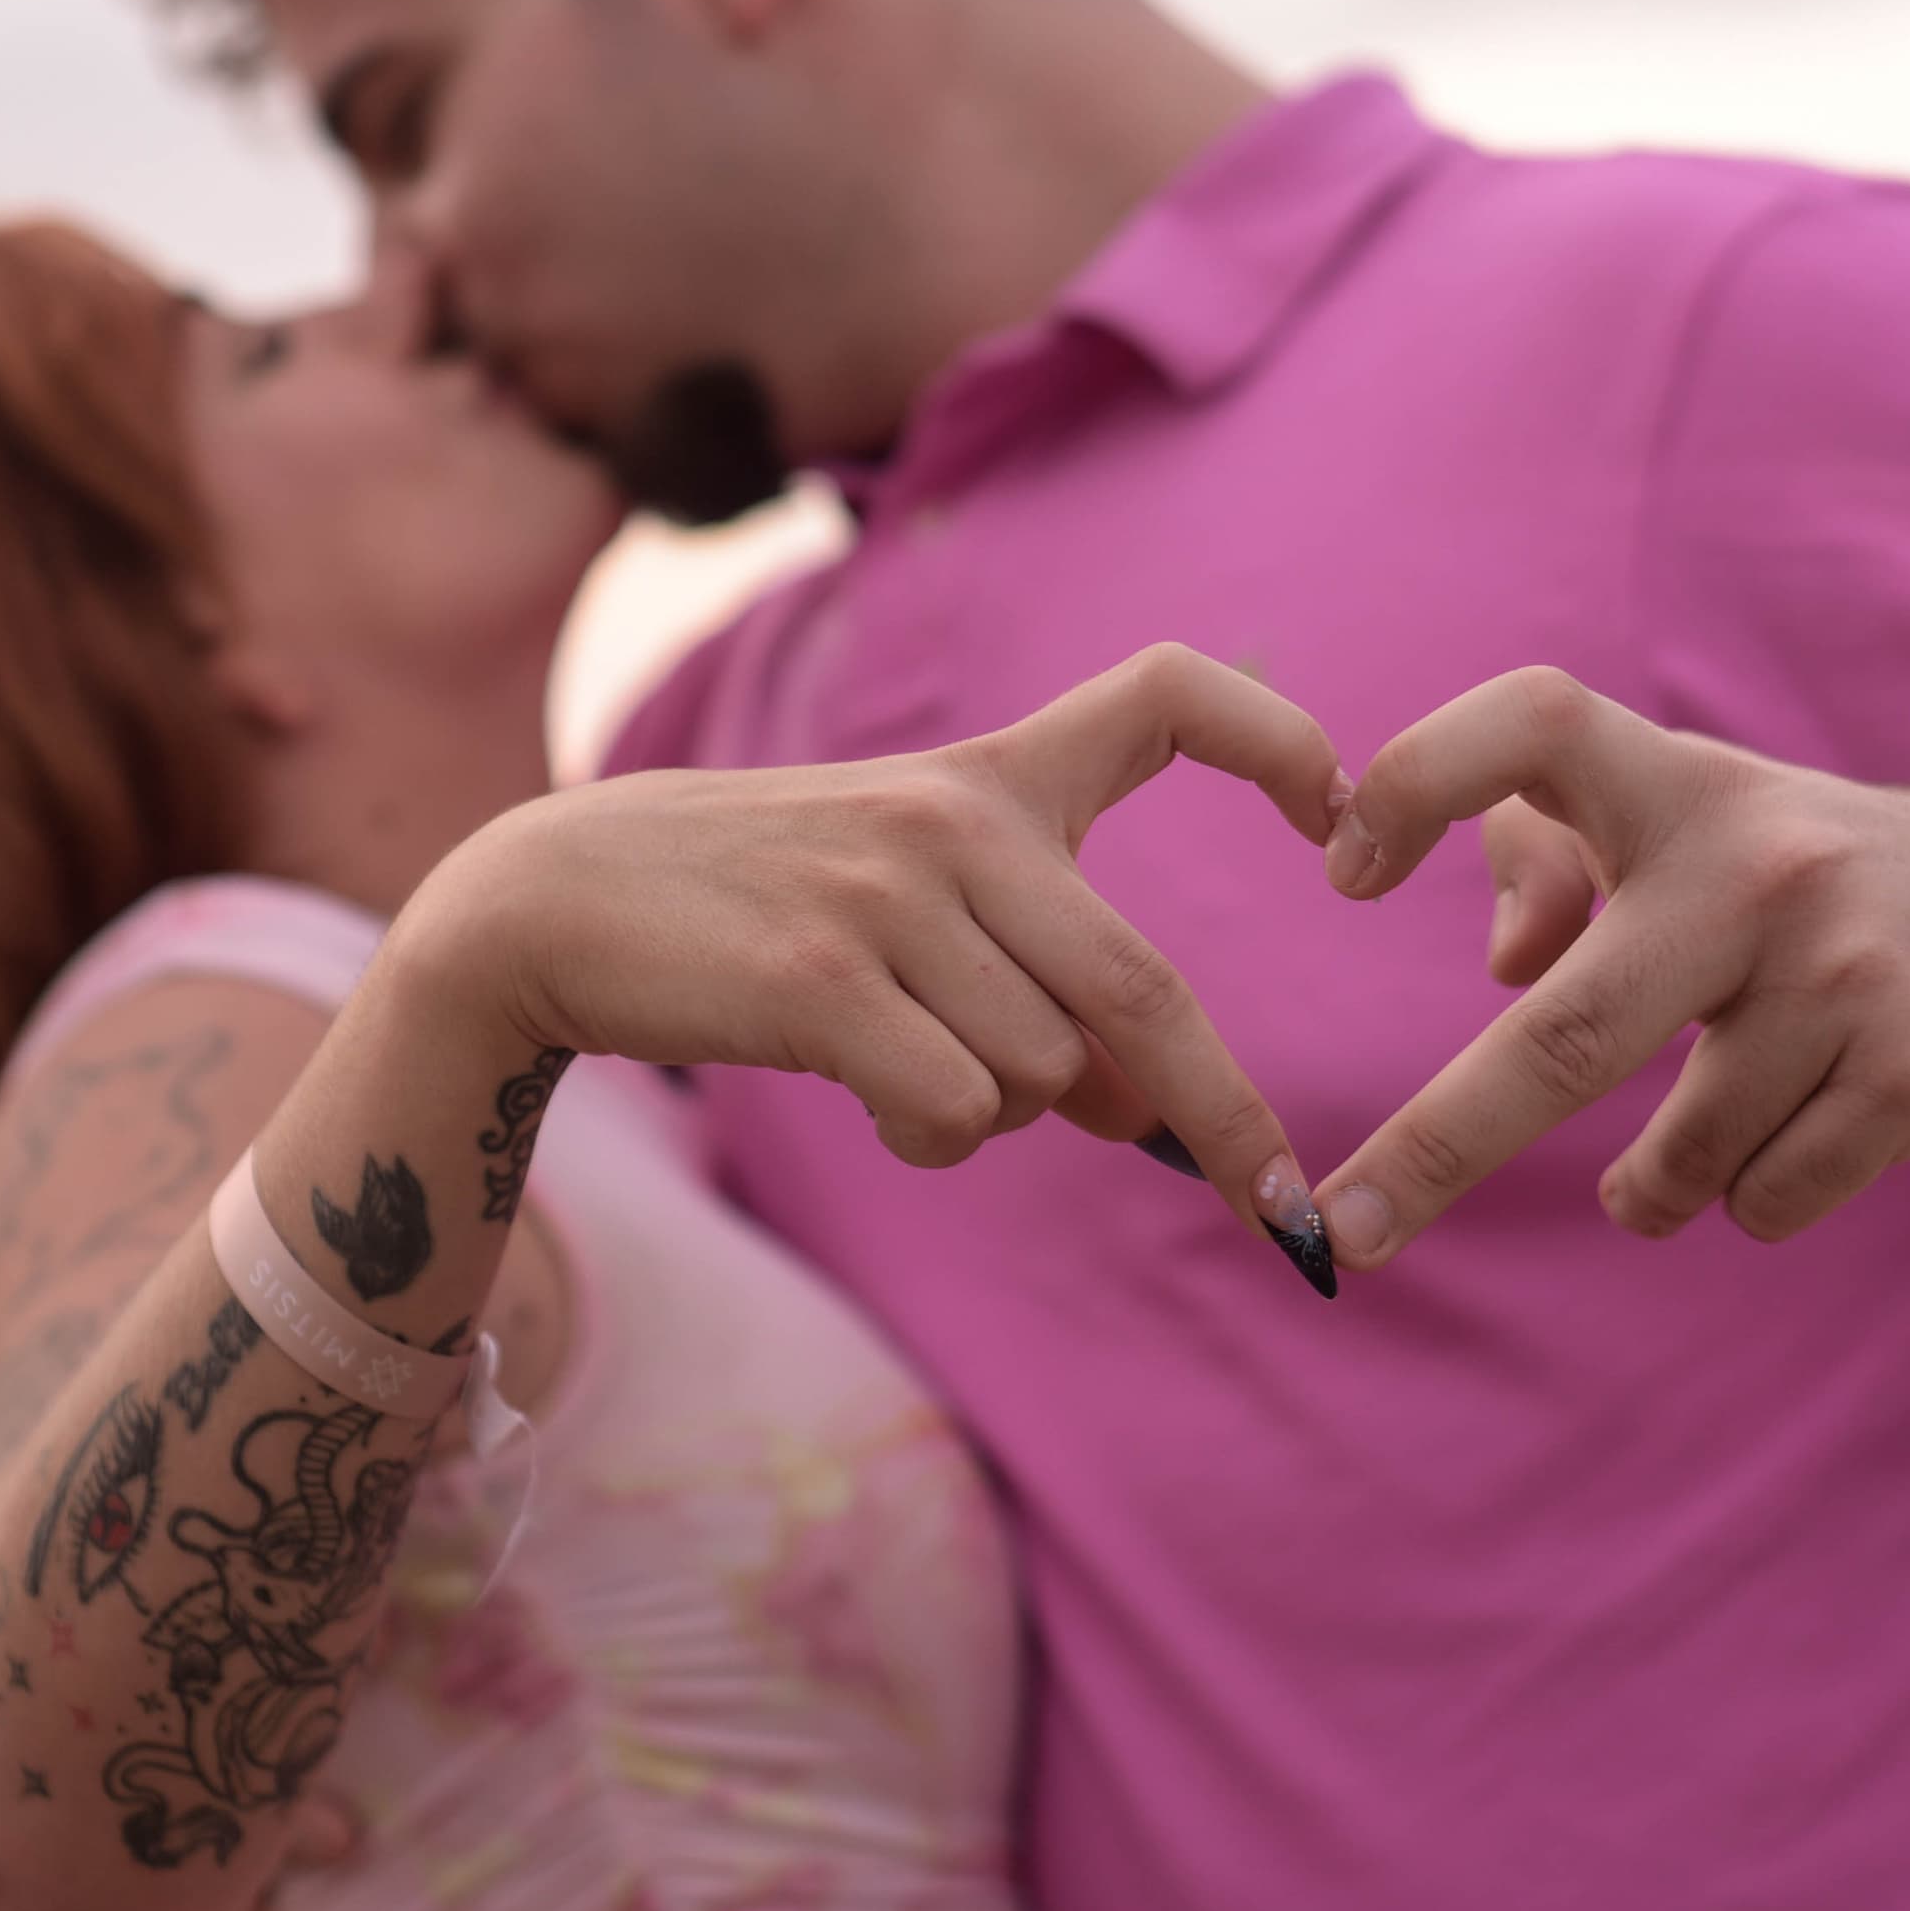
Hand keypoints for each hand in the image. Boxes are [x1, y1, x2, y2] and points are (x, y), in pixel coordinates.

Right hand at [400, 645, 1352, 1270]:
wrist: (562, 897)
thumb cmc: (758, 910)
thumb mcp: (908, 907)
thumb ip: (1036, 982)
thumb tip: (1150, 1113)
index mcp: (991, 779)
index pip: (1166, 698)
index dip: (1278, 739)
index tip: (1347, 812)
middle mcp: (956, 823)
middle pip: (1143, 993)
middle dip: (1226, 1120)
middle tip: (1282, 1212)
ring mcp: (890, 897)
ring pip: (1039, 1076)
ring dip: (998, 1120)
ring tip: (908, 1072)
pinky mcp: (823, 979)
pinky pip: (953, 1110)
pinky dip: (936, 1138)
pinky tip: (875, 1098)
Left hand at [1313, 668, 1909, 1263]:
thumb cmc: (1824, 888)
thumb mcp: (1709, 835)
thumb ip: (1566, 863)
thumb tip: (1502, 964)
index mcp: (1690, 787)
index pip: (1535, 723)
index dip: (1422, 775)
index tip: (1342, 864)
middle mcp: (1763, 867)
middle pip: (1564, 1031)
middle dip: (1434, 1147)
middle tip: (1342, 1229)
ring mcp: (1847, 977)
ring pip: (1671, 1154)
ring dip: (1657, 1180)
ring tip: (1713, 1122)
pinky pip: (1759, 1198)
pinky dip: (1749, 1196)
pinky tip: (1810, 1128)